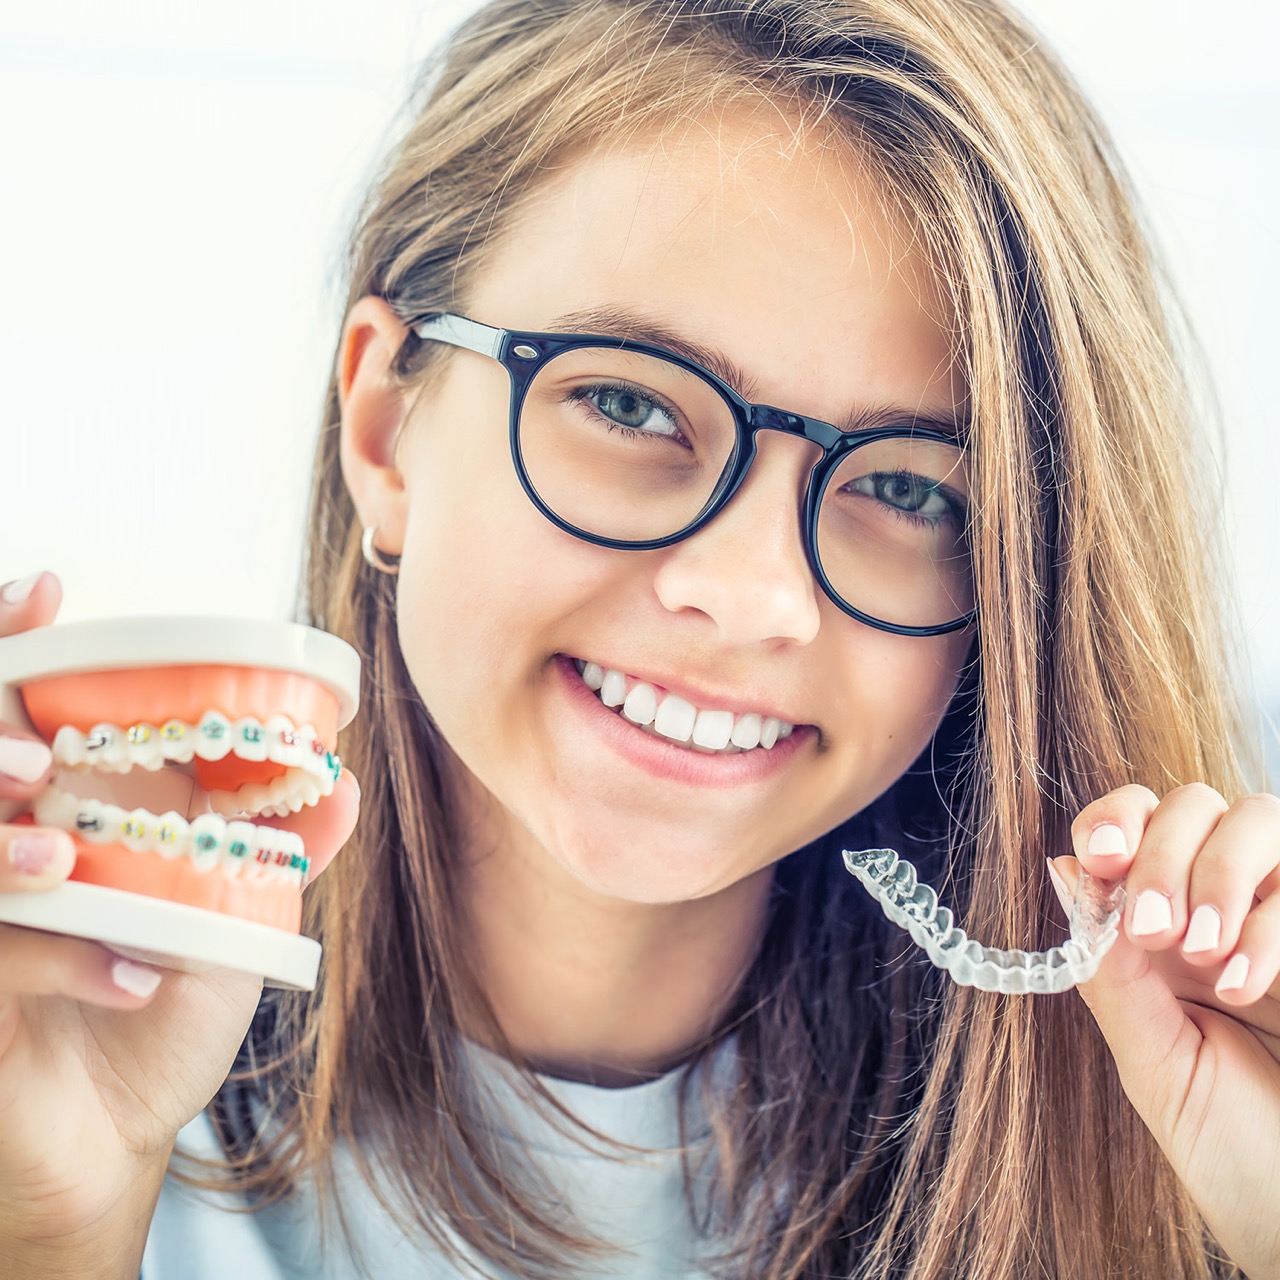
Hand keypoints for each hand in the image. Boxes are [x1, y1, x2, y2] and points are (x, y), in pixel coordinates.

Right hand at [0, 571, 358, 1255]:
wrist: (117, 1130)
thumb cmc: (162, 1001)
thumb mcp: (229, 919)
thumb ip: (274, 849)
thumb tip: (342, 784)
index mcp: (56, 809)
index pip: (8, 705)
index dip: (6, 639)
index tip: (44, 591)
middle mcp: (2, 852)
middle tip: (37, 764)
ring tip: (62, 864)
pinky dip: (63, 960)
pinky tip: (139, 978)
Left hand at [1051, 782, 1279, 1278]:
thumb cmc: (1234, 1153)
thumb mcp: (1153, 1063)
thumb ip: (1112, 974)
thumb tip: (1062, 871)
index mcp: (1162, 930)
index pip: (1134, 825)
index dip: (1114, 821)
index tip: (1098, 857)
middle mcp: (1224, 909)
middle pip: (1194, 805)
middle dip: (1164, 851)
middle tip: (1153, 928)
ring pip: (1259, 819)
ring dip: (1220, 873)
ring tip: (1203, 956)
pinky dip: (1270, 923)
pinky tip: (1246, 984)